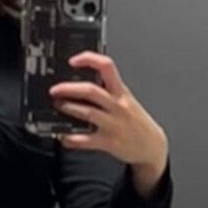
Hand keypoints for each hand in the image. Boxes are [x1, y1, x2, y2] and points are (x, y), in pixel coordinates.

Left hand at [48, 52, 169, 171]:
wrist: (152, 146)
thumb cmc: (136, 121)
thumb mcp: (127, 99)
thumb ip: (109, 90)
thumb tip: (81, 82)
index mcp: (121, 92)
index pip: (107, 67)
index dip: (89, 60)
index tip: (73, 61)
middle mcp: (118, 106)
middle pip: (91, 91)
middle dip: (69, 88)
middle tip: (55, 90)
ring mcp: (113, 124)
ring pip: (87, 113)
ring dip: (68, 108)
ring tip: (57, 106)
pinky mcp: (109, 142)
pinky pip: (86, 140)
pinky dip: (71, 138)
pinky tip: (63, 136)